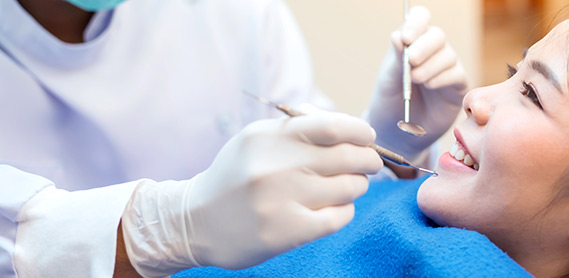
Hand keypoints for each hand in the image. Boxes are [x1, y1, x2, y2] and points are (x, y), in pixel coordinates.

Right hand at [121, 112, 382, 275]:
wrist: (196, 222)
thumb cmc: (237, 176)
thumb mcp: (257, 140)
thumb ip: (298, 128)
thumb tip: (352, 128)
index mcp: (269, 137)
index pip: (333, 126)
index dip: (360, 131)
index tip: (368, 137)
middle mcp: (275, 166)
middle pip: (347, 157)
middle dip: (368, 159)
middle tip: (371, 164)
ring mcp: (281, 201)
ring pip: (348, 187)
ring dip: (358, 186)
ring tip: (350, 186)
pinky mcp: (287, 232)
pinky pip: (339, 216)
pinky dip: (345, 210)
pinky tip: (335, 207)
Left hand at [366, 6, 467, 162]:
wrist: (397, 132)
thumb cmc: (390, 102)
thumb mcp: (388, 78)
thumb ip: (396, 57)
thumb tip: (400, 35)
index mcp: (413, 42)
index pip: (420, 18)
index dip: (416, 23)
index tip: (405, 38)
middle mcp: (432, 51)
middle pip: (437, 35)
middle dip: (424, 46)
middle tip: (411, 60)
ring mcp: (446, 68)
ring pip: (447, 55)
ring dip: (430, 66)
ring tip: (416, 80)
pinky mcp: (457, 86)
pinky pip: (456, 74)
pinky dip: (441, 78)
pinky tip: (430, 86)